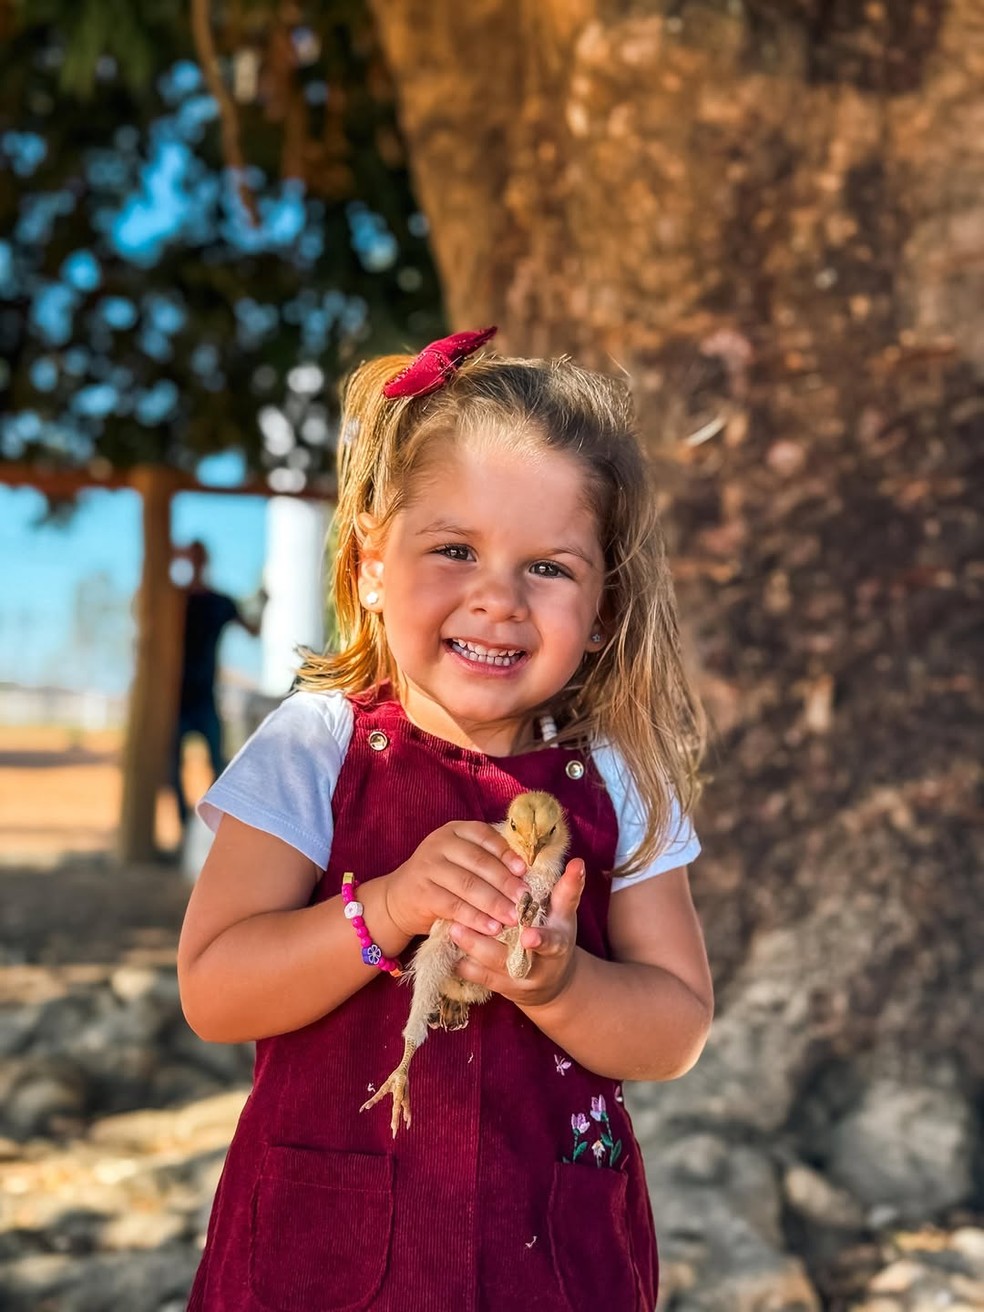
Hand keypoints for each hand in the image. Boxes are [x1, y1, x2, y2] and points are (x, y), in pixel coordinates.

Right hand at [383, 822, 529, 940]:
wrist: (399, 900)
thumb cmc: (442, 880)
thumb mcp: (461, 862)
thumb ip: (487, 861)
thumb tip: (525, 876)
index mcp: (455, 831)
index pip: (484, 836)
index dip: (506, 853)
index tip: (524, 871)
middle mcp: (439, 843)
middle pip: (479, 862)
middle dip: (505, 882)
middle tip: (525, 899)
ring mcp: (427, 866)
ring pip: (468, 884)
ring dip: (494, 903)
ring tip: (513, 917)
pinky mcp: (421, 892)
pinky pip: (454, 906)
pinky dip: (476, 918)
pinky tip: (492, 928)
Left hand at [448, 858, 585, 1007]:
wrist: (549, 981)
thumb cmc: (556, 934)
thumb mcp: (565, 915)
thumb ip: (568, 891)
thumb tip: (577, 862)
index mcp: (558, 946)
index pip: (553, 943)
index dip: (542, 940)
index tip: (529, 936)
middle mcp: (537, 968)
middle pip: (511, 959)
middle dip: (486, 945)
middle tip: (463, 924)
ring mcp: (516, 981)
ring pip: (489, 969)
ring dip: (469, 948)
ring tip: (451, 927)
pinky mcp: (498, 987)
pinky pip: (476, 977)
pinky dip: (461, 962)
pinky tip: (446, 946)